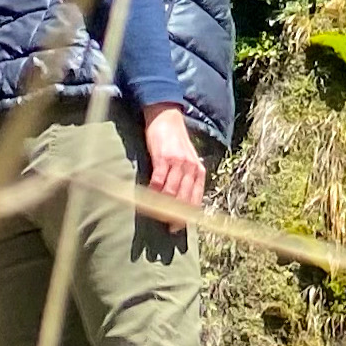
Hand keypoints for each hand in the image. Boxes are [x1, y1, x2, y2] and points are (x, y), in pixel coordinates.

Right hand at [139, 103, 205, 227]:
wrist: (167, 118)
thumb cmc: (175, 142)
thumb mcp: (186, 160)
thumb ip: (186, 178)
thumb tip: (179, 201)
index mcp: (198, 170)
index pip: (195, 199)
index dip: (187, 216)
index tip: (177, 228)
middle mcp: (191, 168)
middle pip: (184, 199)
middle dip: (175, 216)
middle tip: (165, 226)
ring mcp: (178, 163)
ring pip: (171, 193)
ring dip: (162, 206)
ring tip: (154, 214)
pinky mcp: (164, 158)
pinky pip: (159, 181)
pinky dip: (152, 192)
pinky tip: (147, 197)